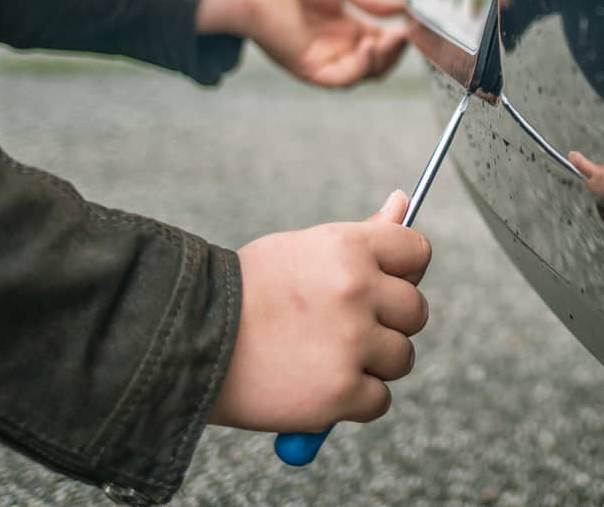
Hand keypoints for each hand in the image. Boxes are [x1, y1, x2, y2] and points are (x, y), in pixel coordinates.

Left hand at [196, 0, 408, 86]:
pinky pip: (342, 80)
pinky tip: (368, 47)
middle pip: (376, 64)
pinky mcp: (309, 69)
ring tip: (390, 40)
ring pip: (364, 75)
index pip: (380, 43)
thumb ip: (372, 0)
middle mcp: (335, 48)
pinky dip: (361, 68)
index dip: (398, 38)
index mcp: (344, 28)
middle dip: (395, 52)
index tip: (412, 25)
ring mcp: (323, 60)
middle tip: (405, 35)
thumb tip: (403, 9)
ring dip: (382, 60)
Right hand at [209, 190, 430, 431]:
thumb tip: (404, 202)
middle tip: (343, 328)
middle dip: (388, 323)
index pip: (417, 252)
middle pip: (415, 311)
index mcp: (348, 247)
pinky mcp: (341, 392)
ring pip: (401, 358)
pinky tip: (315, 385)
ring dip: (372, 364)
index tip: (383, 285)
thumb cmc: (247, 291)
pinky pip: (379, 400)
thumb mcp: (303, 249)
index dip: (404, 272)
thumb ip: (362, 235)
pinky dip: (352, 401)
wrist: (187, 340)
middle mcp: (357, 290)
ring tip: (322, 356)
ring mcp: (351, 343)